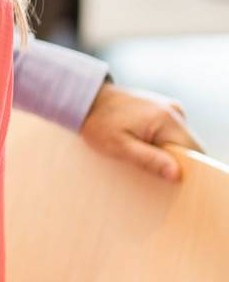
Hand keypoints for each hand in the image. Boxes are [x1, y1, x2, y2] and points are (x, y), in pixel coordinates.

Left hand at [80, 84, 201, 181]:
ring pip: (179, 142)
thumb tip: (177, 174)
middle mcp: (175, 111)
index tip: (169, 182)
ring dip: (166, 154)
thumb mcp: (118, 146)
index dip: (186, 170)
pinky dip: (161, 144)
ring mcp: (171, 109)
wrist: (87, 99)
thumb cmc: (98, 123)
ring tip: (142, 155)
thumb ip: (148, 159)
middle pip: (189, 147)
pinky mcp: (164, 111)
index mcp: (166, 119)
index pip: (193, 152)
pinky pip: (171, 134)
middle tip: (150, 172)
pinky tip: (142, 146)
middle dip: (174, 163)